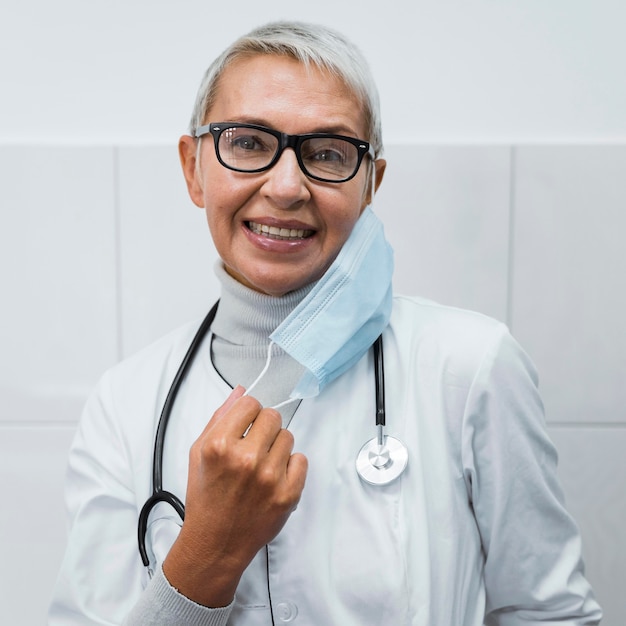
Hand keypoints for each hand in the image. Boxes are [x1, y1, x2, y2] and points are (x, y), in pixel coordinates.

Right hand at [163, 386, 307, 606]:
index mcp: (220, 445)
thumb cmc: (206, 499)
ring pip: (288, 436)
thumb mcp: (199, 453)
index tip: (246, 424)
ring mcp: (269, 477)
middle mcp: (245, 459)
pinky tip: (274, 477)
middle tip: (255, 446)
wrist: (215, 543)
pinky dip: (291, 465)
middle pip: (272, 416)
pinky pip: (301, 459)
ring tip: (262, 465)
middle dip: (264, 427)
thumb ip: (220, 418)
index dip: (248, 413)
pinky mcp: (288, 494)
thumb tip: (241, 392)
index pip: (250, 403)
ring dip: (277, 446)